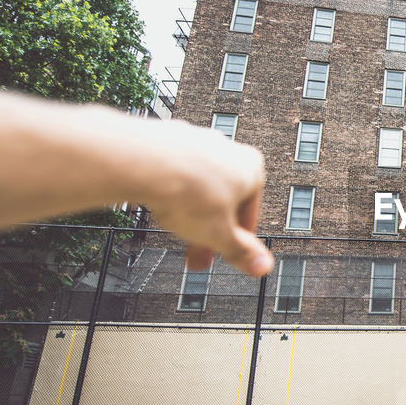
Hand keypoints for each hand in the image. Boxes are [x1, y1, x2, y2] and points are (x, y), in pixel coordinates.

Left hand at [137, 121, 273, 276]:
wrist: (144, 162)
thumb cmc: (188, 190)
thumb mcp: (220, 235)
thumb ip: (241, 251)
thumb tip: (261, 266)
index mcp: (251, 168)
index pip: (248, 213)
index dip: (234, 240)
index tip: (222, 253)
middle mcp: (226, 149)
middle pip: (220, 200)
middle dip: (207, 229)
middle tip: (195, 252)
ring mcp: (195, 141)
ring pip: (195, 185)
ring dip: (186, 210)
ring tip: (171, 226)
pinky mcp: (166, 139)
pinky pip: (172, 172)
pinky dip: (168, 189)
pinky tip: (157, 202)